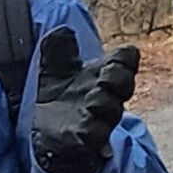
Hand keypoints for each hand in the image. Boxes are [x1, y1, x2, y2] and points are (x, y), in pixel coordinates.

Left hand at [30, 27, 138, 172]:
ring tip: (91, 102)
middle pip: (124, 84)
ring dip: (103, 105)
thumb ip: (57, 51)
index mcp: (102, 75)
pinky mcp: (84, 141)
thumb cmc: (59, 99)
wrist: (47, 137)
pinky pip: (94, 137)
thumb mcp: (53, 72)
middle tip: (103, 78)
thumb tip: (62, 31)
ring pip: (111, 111)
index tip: (116, 57)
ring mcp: (97, 119)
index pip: (126, 60)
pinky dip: (91, 133)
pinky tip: (83, 130)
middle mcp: (105, 96)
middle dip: (118, 79)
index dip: (125, 58)